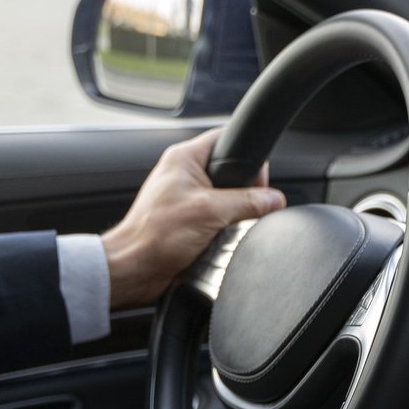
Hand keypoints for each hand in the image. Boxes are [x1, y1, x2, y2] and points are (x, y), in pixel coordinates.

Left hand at [101, 128, 285, 308]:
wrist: (134, 270)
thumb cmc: (154, 236)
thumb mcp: (210, 212)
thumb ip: (247, 202)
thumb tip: (273, 199)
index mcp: (184, 158)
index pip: (226, 139)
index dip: (247, 155)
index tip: (258, 178)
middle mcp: (184, 175)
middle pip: (231, 173)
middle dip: (243, 193)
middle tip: (240, 209)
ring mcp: (186, 200)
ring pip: (227, 200)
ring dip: (233, 216)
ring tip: (224, 228)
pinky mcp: (188, 223)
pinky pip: (218, 221)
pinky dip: (224, 231)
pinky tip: (219, 241)